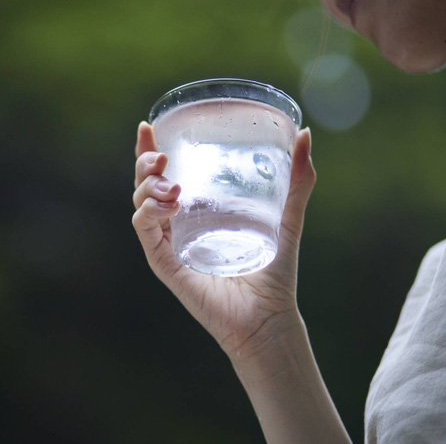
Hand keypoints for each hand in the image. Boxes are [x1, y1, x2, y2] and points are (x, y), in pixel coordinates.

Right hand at [132, 121, 315, 357]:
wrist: (268, 318)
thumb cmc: (274, 273)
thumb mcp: (287, 218)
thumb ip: (298, 181)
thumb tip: (306, 134)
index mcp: (196, 212)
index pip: (164, 176)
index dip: (149, 151)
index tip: (148, 127)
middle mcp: (177, 226)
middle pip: (145, 186)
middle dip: (144, 164)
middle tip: (160, 156)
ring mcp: (168, 244)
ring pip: (139, 204)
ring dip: (147, 187)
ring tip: (171, 185)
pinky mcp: (164, 263)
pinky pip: (144, 230)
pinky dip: (149, 212)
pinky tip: (169, 204)